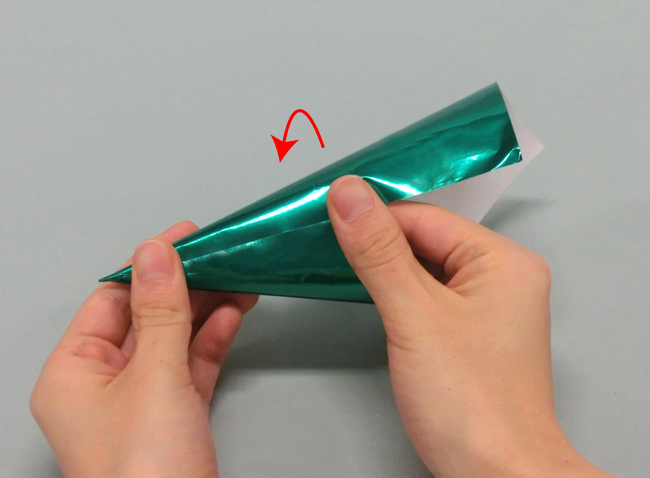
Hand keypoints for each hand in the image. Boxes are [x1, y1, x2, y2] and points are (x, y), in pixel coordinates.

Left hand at [30, 221, 257, 477]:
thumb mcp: (154, 380)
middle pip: (146, 316)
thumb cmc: (147, 475)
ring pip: (174, 338)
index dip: (149, 264)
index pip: (111, 298)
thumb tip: (157, 253)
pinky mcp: (176, 415)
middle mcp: (103, 384)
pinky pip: (193, 364)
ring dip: (206, 307)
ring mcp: (142, 401)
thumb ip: (160, 314)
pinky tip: (233, 314)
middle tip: (220, 254)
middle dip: (186, 285)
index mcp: (74, 372)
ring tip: (237, 276)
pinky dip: (213, 338)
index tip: (186, 237)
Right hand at [327, 176, 614, 477]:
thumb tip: (349, 195)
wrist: (497, 476)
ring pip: (423, 267)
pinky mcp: (469, 330)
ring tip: (342, 267)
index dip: (374, 216)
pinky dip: (396, 292)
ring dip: (383, 267)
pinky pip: (427, 293)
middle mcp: (501, 277)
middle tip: (326, 241)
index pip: (424, 217)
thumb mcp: (415, 316)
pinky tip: (371, 295)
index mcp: (503, 261)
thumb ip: (378, 253)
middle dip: (376, 243)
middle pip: (424, 240)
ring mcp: (486, 305)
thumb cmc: (473, 407)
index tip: (327, 214)